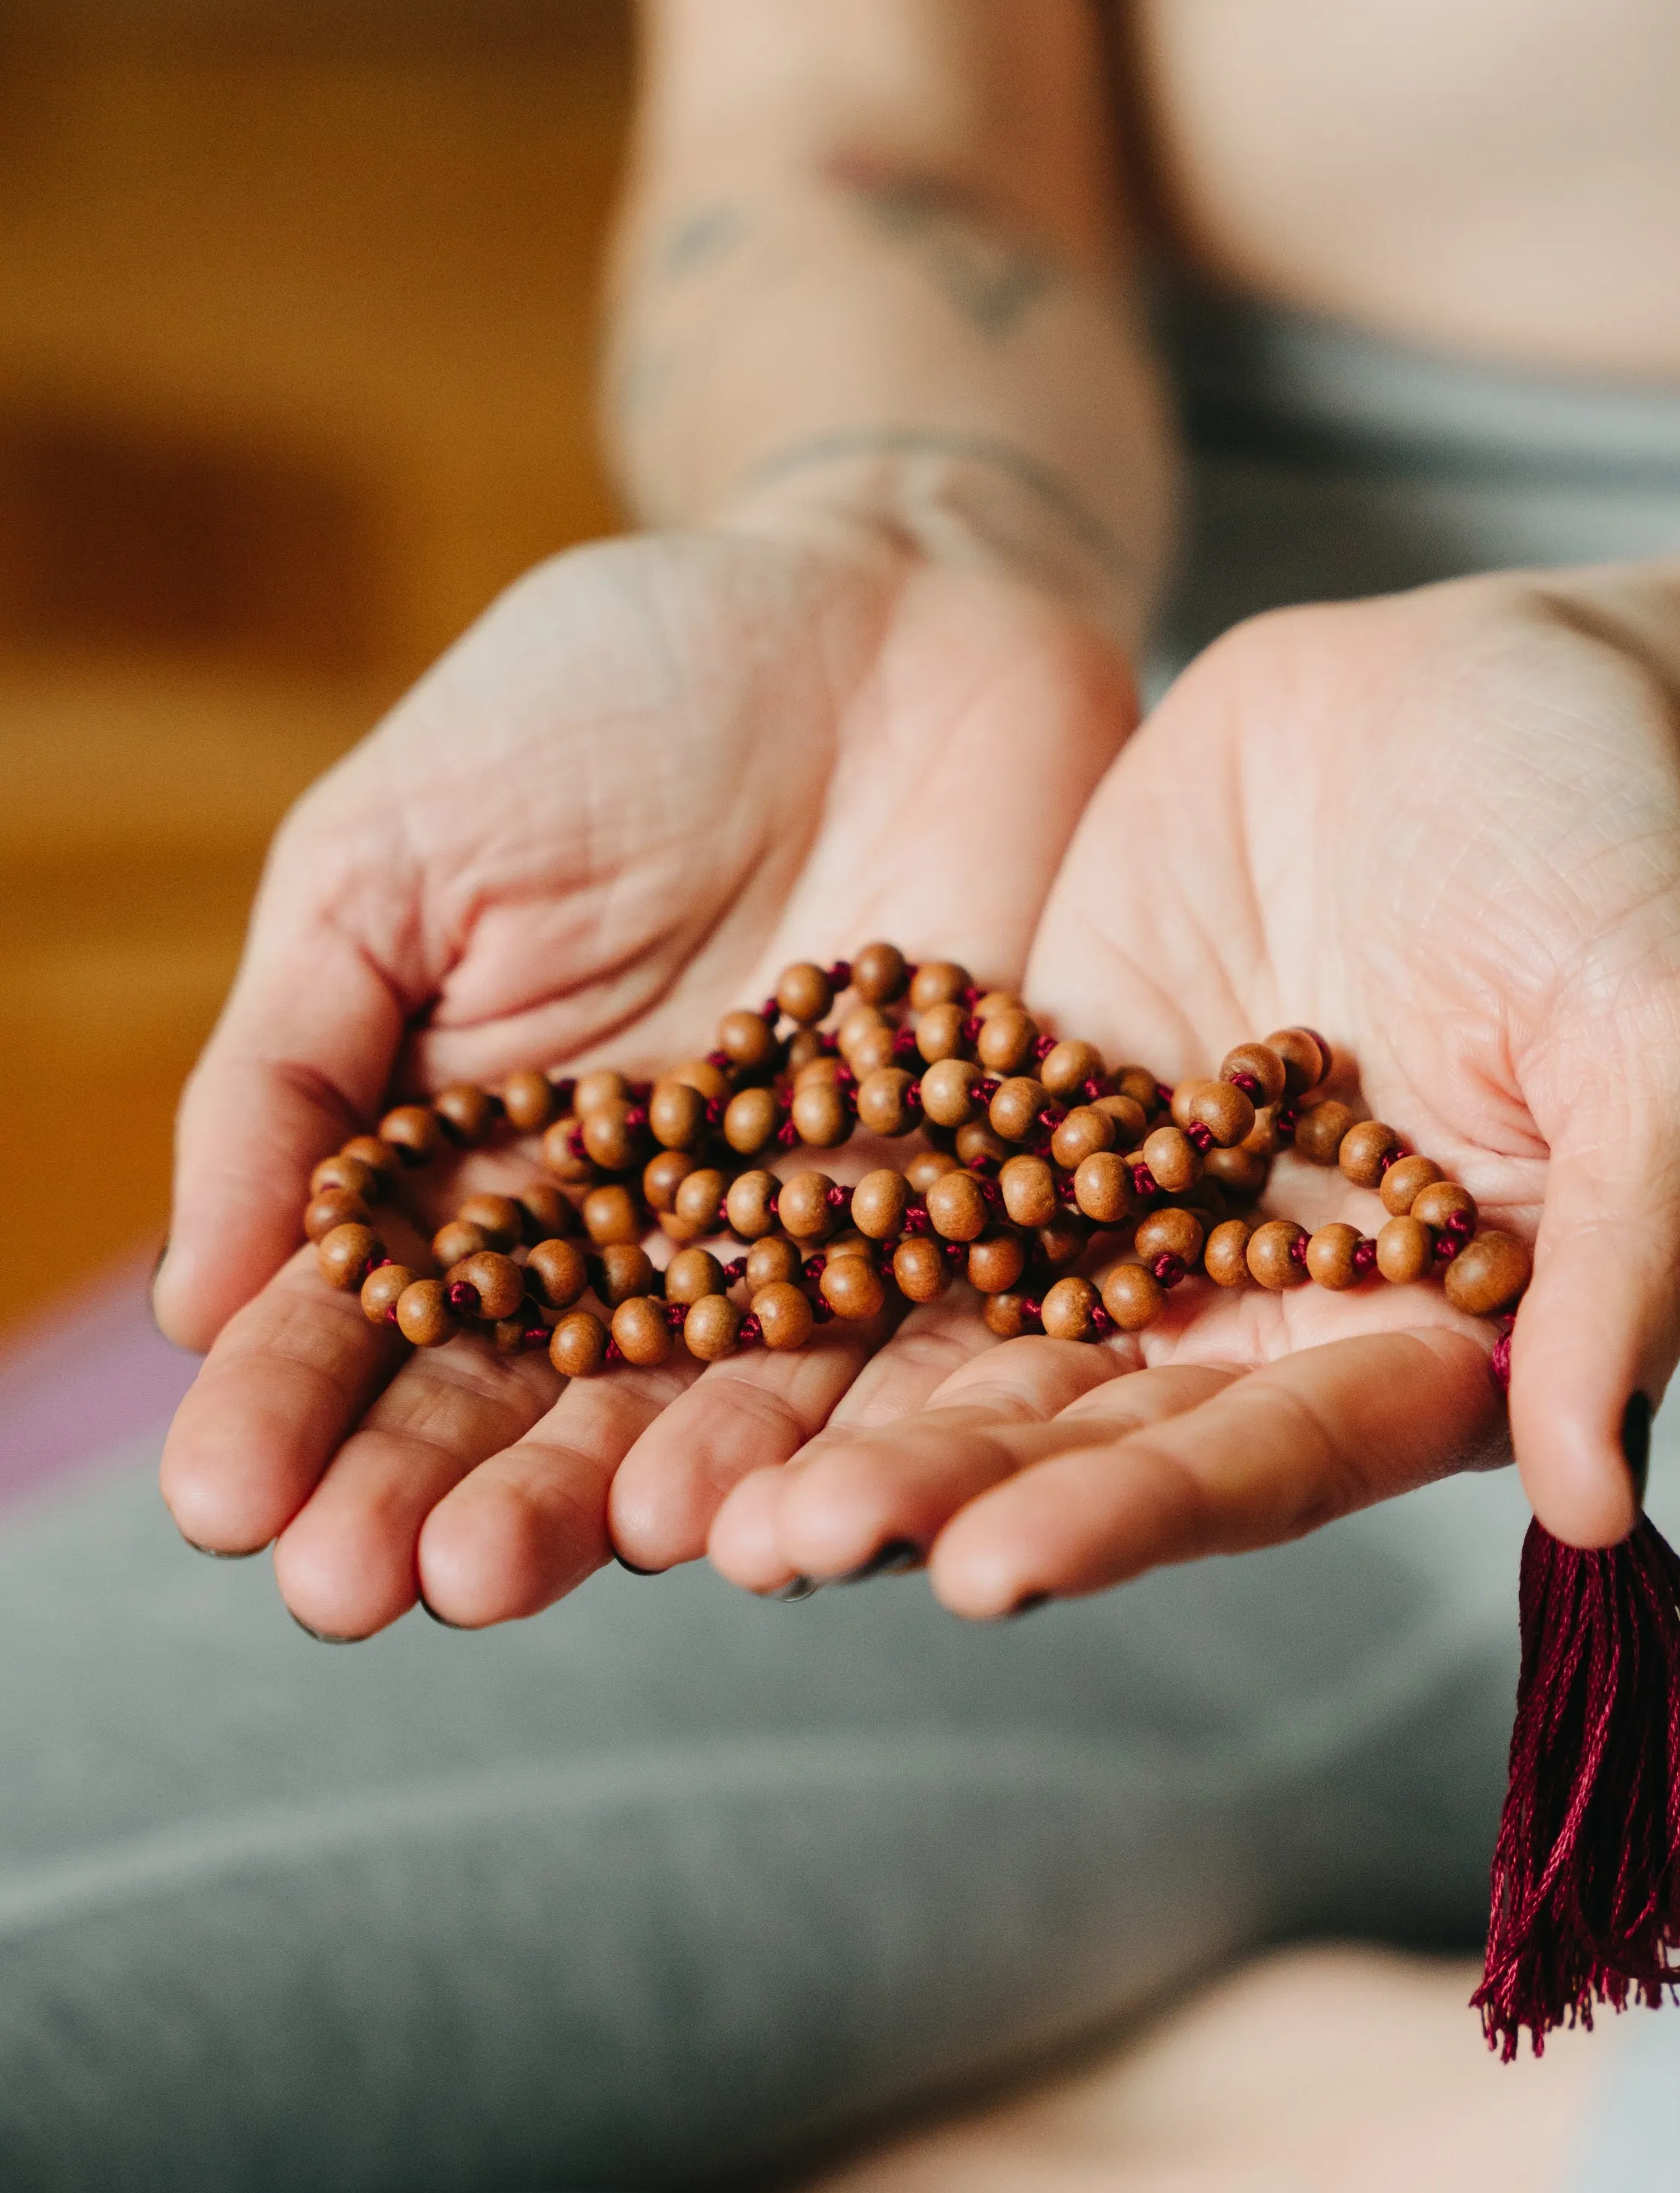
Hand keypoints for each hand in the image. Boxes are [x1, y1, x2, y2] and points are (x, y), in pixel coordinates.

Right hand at [156, 528, 1135, 1633]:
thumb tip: (199, 1295)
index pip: (364, 1316)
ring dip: (602, 1504)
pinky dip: (824, 1432)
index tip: (228, 1508)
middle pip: (519, 1399)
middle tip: (352, 1592)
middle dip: (430, 1496)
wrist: (892, 600)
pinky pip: (895, 1346)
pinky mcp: (966, 1217)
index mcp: (474, 1160)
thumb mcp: (399, 846)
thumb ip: (300, 1060)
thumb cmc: (613, 695)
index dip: (290, 1412)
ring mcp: (798, 1238)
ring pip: (694, 1409)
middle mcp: (631, 1237)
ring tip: (518, 1574)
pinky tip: (743, 1513)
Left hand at [690, 572, 1679, 1613]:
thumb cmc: (1616, 848)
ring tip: (686, 1490)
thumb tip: (1599, 1496)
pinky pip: (915, 1201)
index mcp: (1424, 1344)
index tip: (993, 1569)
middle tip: (778, 1549)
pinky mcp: (1042, 1120)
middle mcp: (1268, 1319)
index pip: (1275, 1458)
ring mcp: (1143, 1227)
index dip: (1138, 1515)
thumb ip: (1630, 1251)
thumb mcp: (1659, 1027)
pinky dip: (805, 1259)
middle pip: (1094, 1434)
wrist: (1490, 677)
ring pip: (979, 1346)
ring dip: (842, 1423)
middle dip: (940, 1494)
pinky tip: (663, 1303)